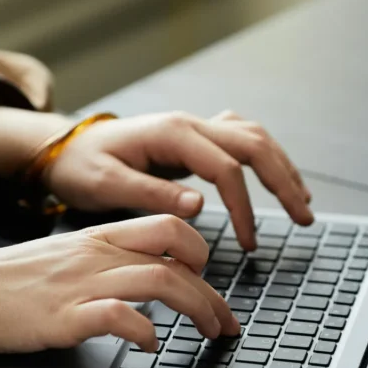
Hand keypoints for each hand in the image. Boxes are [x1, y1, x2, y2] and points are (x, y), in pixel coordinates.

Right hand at [0, 216, 238, 356]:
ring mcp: (81, 284)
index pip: (167, 225)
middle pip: (176, 254)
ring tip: (209, 333)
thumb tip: (136, 284)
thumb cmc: (1, 282)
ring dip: (197, 308)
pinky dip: (146, 331)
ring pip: (160, 279)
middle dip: (213, 290)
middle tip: (226, 322)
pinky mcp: (63, 317)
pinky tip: (151, 346)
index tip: (210, 281)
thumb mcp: (59, 259)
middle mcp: (95, 254)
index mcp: (95, 237)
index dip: (201, 251)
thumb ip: (99, 263)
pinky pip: (120, 316)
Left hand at [42, 111, 314, 249]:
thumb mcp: (106, 184)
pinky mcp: (194, 138)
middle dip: (283, 181)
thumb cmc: (81, 167)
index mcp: (171, 133)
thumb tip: (199, 206)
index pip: (226, 168)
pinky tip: (278, 178)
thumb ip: (152, 194)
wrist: (64, 148)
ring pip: (254, 137)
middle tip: (303, 218)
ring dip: (282, 167)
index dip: (244, 207)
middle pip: (254, 144)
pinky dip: (266, 158)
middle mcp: (189, 124)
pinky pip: (242, 139)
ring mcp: (194, 127)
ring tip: (302, 202)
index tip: (249, 243)